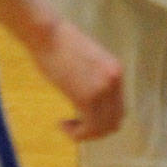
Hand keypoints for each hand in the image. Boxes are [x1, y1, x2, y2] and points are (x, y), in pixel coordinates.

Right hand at [32, 17, 123, 141]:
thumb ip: (94, 80)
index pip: (119, 108)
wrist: (47, 33)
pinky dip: (76, 134)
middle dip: (95, 130)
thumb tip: (89, 99)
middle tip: (75, 126)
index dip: (102, 119)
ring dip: (84, 133)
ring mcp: (103, 90)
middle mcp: (114, 81)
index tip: (82, 118)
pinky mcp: (87, 98)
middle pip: (114, 121)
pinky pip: (88, 128)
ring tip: (66, 126)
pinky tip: (62, 124)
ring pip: (102, 129)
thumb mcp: (86, 62)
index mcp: (115, 71)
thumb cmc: (58, 43)